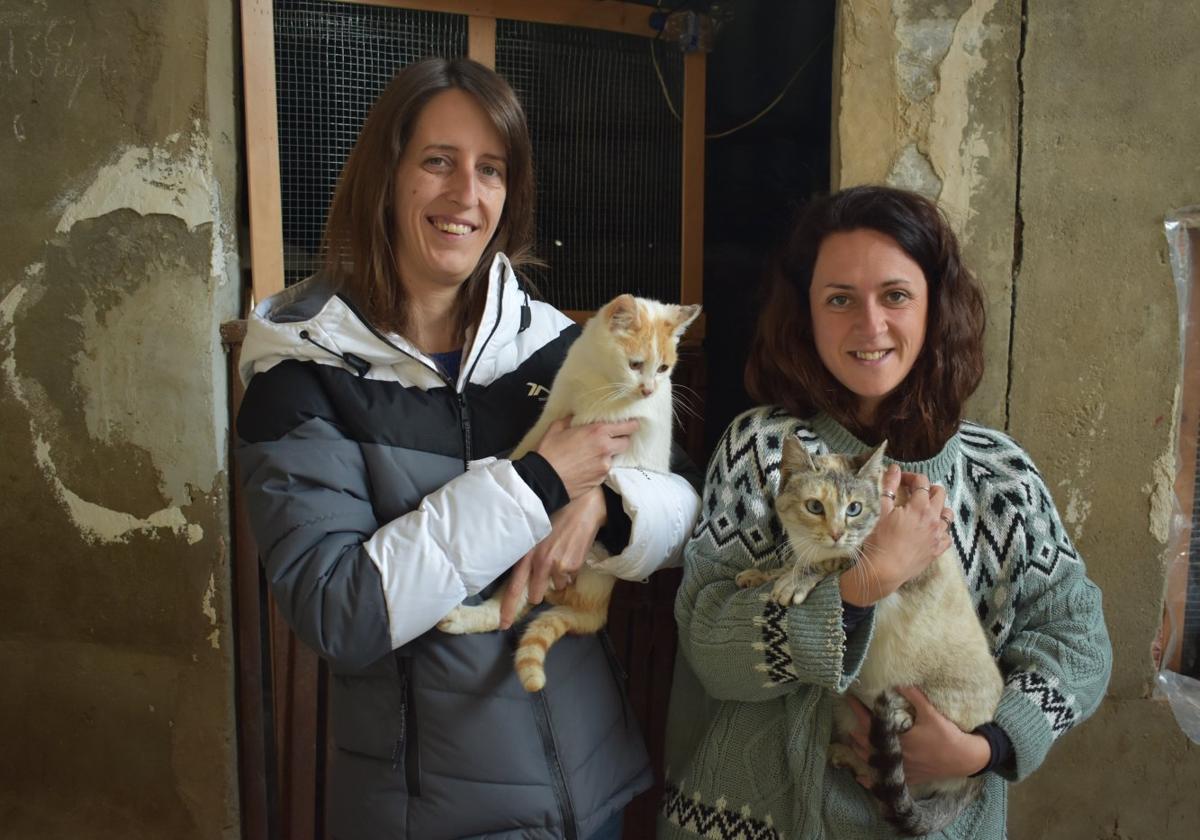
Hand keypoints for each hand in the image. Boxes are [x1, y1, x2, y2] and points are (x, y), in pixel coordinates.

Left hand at [499, 488, 606, 627]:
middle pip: (536, 594)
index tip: (503, 625)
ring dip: (559, 578)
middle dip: (540, 591)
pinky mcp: (573, 566)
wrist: (584, 505)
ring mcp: (557, 566)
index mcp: (526, 554)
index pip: (514, 587)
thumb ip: (530, 555)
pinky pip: (570, 579)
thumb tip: (527, 577)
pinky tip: (573, 553)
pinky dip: (571, 571)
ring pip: (556, 587)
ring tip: (563, 555)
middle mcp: (540, 562)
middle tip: (547, 573)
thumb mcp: (537, 534)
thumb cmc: (558, 516)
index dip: (508, 608)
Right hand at [534, 416, 638, 499]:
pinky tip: (586, 466)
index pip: (627, 427)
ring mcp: (605, 466)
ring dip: (608, 454)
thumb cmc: (549, 452)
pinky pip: (605, 470)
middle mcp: (606, 448)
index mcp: (598, 432)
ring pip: (614, 457)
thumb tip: (574, 417)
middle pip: (625, 443)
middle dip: (621, 440)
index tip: (632, 423)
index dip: (631, 425)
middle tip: (612, 438)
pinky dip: (599, 467)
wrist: (544, 480)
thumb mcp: (557, 428)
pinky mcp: (600, 480)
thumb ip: (570, 420)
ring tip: (593, 454)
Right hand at [840, 466, 952, 605]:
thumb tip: (894, 469)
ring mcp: (938, 536)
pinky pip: (947, 536)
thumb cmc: (879, 539)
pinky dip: (941, 530)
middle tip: (913, 492)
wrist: (884, 570)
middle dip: (927, 488)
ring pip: (947, 514)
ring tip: (923, 509)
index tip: (901, 480)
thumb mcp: (879, 510)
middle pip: (940, 494)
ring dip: (937, 508)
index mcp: (920, 507)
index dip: (911, 477)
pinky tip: (929, 530)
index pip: (922, 482)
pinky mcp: (936, 550)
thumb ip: (888, 486)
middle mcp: (934, 520)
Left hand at [845, 688, 990, 785]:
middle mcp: (897, 755)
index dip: (859, 710)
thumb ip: (915, 697)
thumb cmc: (947, 736)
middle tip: (848, 721)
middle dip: (856, 732)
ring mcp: (902, 768)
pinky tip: (863, 780)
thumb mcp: (932, 714)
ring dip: (861, 751)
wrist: (964, 759)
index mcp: (899, 739)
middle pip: (868, 744)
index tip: (849, 699)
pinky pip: (887, 779)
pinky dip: (873, 778)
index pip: (872, 723)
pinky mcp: (910, 777)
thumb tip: (900, 682)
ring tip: (852, 742)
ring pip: (874, 761)